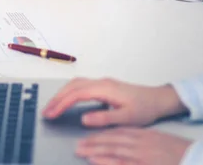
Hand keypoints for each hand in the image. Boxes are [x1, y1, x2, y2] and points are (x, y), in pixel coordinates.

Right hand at [43, 78, 188, 126]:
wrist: (157, 99)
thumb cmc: (144, 108)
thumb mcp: (126, 118)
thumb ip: (104, 118)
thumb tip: (84, 119)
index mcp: (105, 88)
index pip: (77, 94)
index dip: (62, 103)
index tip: (52, 114)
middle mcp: (102, 82)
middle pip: (73, 86)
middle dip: (57, 98)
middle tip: (46, 112)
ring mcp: (102, 82)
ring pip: (76, 84)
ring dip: (62, 94)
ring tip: (52, 107)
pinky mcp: (104, 86)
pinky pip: (81, 85)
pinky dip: (70, 92)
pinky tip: (67, 100)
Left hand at [75, 128, 191, 164]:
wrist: (196, 158)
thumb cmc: (178, 153)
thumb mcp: (158, 143)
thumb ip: (142, 142)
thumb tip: (126, 144)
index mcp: (143, 135)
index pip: (118, 132)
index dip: (102, 134)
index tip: (89, 137)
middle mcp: (140, 142)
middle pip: (112, 140)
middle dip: (93, 142)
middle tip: (78, 145)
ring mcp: (141, 155)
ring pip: (113, 151)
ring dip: (94, 151)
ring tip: (80, 151)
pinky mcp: (143, 164)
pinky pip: (121, 163)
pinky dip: (107, 162)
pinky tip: (95, 161)